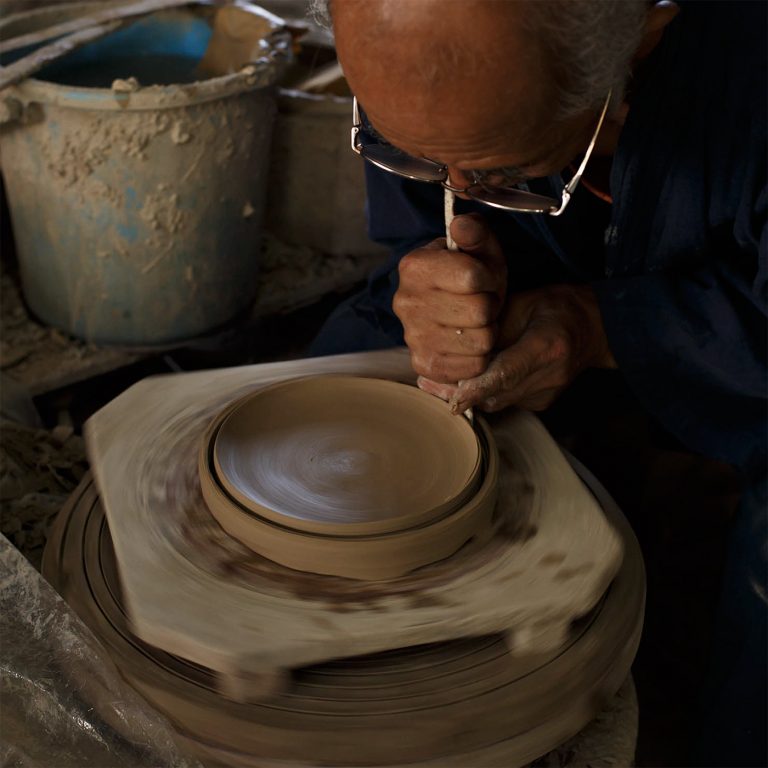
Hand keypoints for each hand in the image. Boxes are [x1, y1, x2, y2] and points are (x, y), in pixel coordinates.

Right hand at [393, 214, 506, 382]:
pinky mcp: (424, 365)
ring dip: (487, 332)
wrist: (455, 312)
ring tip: (475, 322)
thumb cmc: (471, 278)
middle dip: (490, 306)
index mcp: (414, 266)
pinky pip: (473, 366)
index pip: (472, 276)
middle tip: (481, 302)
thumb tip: (462, 225)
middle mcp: (405, 302)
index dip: (489, 277)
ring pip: (480, 340)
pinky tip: (468, 341)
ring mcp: (412, 337)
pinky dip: (480, 356)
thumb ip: (475, 232)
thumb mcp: (479, 249)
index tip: (482, 278)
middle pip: (480, 311)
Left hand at [417, 284, 616, 412]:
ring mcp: (546, 395)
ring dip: (467, 394)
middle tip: (426, 381)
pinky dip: (484, 392)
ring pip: (496, 402)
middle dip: (459, 391)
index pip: (506, 372)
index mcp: (547, 346)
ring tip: (434, 382)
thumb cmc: (555, 308)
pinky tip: (463, 382)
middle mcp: (549, 376)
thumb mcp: (523, 303)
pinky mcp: (539, 403)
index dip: (477, 387)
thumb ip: (492, 328)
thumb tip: (457, 348)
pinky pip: (504, 401)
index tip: (453, 397)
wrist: (594, 328)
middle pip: (496, 394)